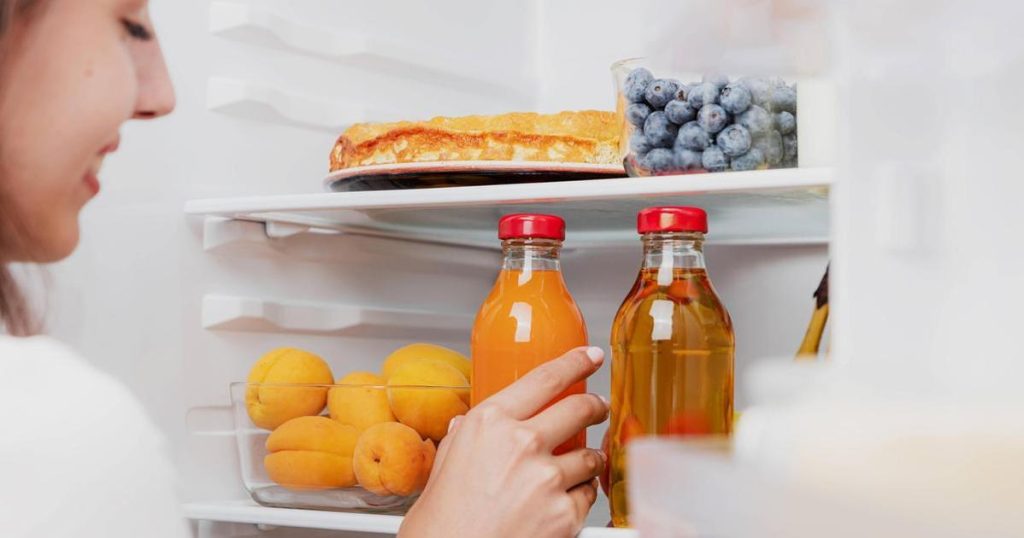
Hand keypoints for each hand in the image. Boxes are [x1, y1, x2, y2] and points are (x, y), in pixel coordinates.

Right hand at [399, 347, 608, 537]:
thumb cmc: (441, 522)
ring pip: (589, 456)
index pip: (545, 378)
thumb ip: (464, 438)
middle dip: (596, 405)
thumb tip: (468, 425)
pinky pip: (588, 495)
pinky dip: (580, 497)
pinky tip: (560, 503)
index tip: (591, 357)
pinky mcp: (565, 513)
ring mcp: (547, 478)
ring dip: (587, 459)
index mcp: (489, 423)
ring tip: (574, 468)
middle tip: (599, 406)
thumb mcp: (444, 463)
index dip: (575, 363)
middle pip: (579, 408)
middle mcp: (521, 444)